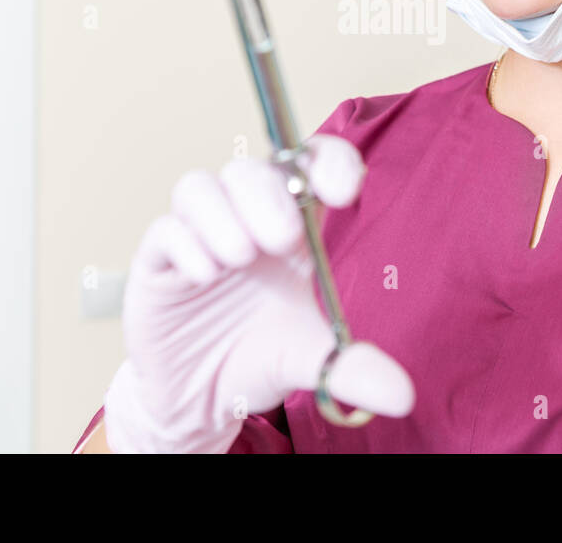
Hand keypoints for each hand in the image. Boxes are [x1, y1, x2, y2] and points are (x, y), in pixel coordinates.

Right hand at [102, 133, 414, 451]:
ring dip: (222, 214)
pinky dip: (186, 244)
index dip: (327, 162)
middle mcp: (244, 220)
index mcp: (293, 227)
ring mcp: (199, 236)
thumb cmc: (261, 358)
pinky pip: (165, 230)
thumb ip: (353, 367)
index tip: (343, 191)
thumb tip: (402, 396)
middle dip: (268, 195)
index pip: (309, 166)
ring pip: (200, 186)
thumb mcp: (313, 360)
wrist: (202, 399)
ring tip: (241, 256)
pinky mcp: (158, 263)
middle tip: (283, 238)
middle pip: (251, 170)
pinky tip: (206, 275)